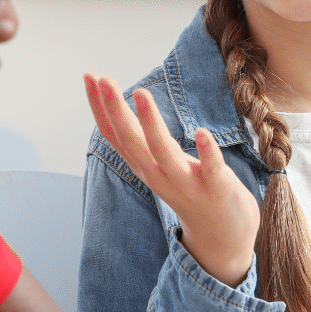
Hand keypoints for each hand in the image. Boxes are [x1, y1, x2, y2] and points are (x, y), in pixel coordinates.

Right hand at [85, 74, 260, 285]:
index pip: (115, 135)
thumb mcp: (159, 164)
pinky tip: (201, 132)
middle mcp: (159, 175)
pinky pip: (211, 170)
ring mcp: (187, 184)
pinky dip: (207, 153)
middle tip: (104, 80)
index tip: (88, 76)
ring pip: (164, 153)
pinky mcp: (217, 189)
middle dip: (116, 109)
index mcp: (145, 166)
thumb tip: (123, 105)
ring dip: (151, 123)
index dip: (100, 107)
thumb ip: (144, 139)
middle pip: (132, 141)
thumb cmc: (190, 189)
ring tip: (142, 93)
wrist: (221, 235)